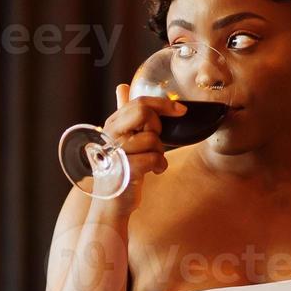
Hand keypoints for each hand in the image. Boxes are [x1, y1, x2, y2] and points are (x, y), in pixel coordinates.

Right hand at [97, 83, 182, 210]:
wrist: (111, 203)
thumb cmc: (120, 168)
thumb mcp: (121, 137)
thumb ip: (123, 112)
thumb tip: (121, 87)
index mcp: (111, 124)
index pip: (139, 102)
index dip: (162, 104)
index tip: (180, 110)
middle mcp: (110, 134)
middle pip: (143, 112)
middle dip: (157, 127)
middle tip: (154, 141)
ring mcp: (116, 151)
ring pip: (152, 138)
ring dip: (159, 152)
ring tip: (150, 162)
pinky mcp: (125, 168)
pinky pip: (155, 158)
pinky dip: (160, 165)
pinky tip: (153, 171)